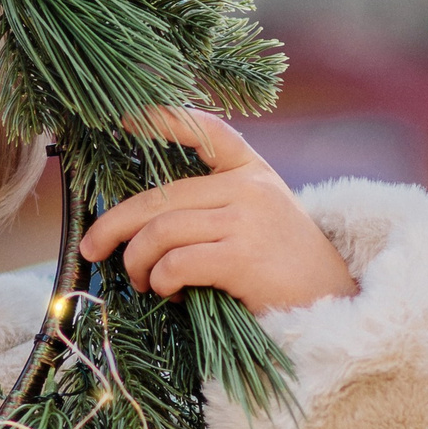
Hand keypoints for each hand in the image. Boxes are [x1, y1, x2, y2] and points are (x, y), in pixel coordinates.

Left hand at [77, 107, 356, 313]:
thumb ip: (216, 209)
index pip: (208, 132)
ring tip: (143, 282)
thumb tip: (141, 225)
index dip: (164, 120)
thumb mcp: (260, 222)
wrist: (336, 309)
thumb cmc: (286, 274)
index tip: (124, 118)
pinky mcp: (243, 256)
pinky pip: (176, 262)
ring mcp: (247, 219)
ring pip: (160, 231)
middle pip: (160, 197)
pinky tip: (171, 293)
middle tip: (91, 247)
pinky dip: (161, 281)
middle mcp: (250, 187)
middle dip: (114, 224)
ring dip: (138, 262)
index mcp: (253, 172)